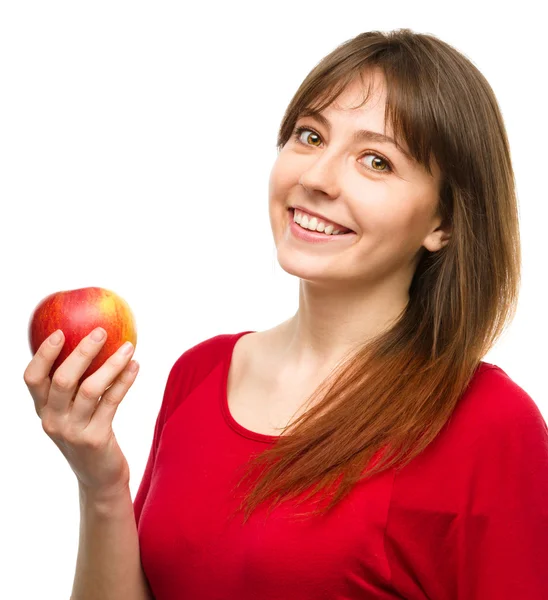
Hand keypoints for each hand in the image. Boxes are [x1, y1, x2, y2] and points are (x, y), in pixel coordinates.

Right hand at [23, 327, 139, 499]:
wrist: (99, 478)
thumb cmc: (88, 435)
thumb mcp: (73, 413)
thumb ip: (74, 386)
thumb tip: (89, 340)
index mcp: (44, 410)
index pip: (32, 378)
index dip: (43, 354)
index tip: (59, 331)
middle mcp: (53, 420)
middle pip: (62, 379)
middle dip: (82, 352)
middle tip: (101, 331)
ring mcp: (73, 431)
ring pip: (91, 389)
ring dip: (111, 364)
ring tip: (129, 346)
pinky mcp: (96, 439)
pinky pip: (112, 401)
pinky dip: (124, 380)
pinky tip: (135, 366)